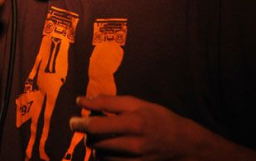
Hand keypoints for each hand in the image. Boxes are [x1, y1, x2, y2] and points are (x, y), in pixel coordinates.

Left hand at [70, 95, 192, 159]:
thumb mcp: (135, 103)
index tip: (73, 121)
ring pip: (99, 156)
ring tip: (101, 135)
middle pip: (95, 142)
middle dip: (87, 134)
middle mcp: (133, 145)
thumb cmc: (157, 117)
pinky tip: (108, 147)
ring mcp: (134, 160)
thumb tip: (81, 101)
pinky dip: (103, 156)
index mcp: (133, 123)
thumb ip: (107, 102)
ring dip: (94, 145)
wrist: (183, 143)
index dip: (79, 124)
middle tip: (88, 125)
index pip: (96, 126)